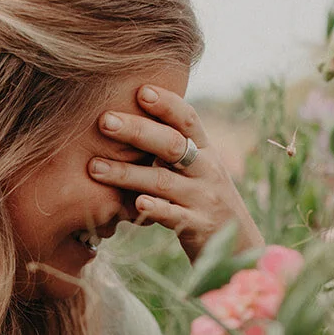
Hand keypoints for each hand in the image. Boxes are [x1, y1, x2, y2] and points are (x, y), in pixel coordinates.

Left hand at [89, 83, 265, 261]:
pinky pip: (174, 217)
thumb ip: (172, 148)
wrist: (239, 244)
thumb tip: (132, 117)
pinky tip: (136, 204)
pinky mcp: (198, 227)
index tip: (140, 90)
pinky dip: (156, 209)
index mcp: (205, 151)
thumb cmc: (203, 200)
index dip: (166, 103)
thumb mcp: (196, 169)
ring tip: (94, 167)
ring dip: (127, 173)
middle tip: (104, 121)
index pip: (188, 119)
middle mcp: (207, 170)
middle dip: (137, 131)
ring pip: (163, 181)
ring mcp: (203, 199)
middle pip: (171, 145)